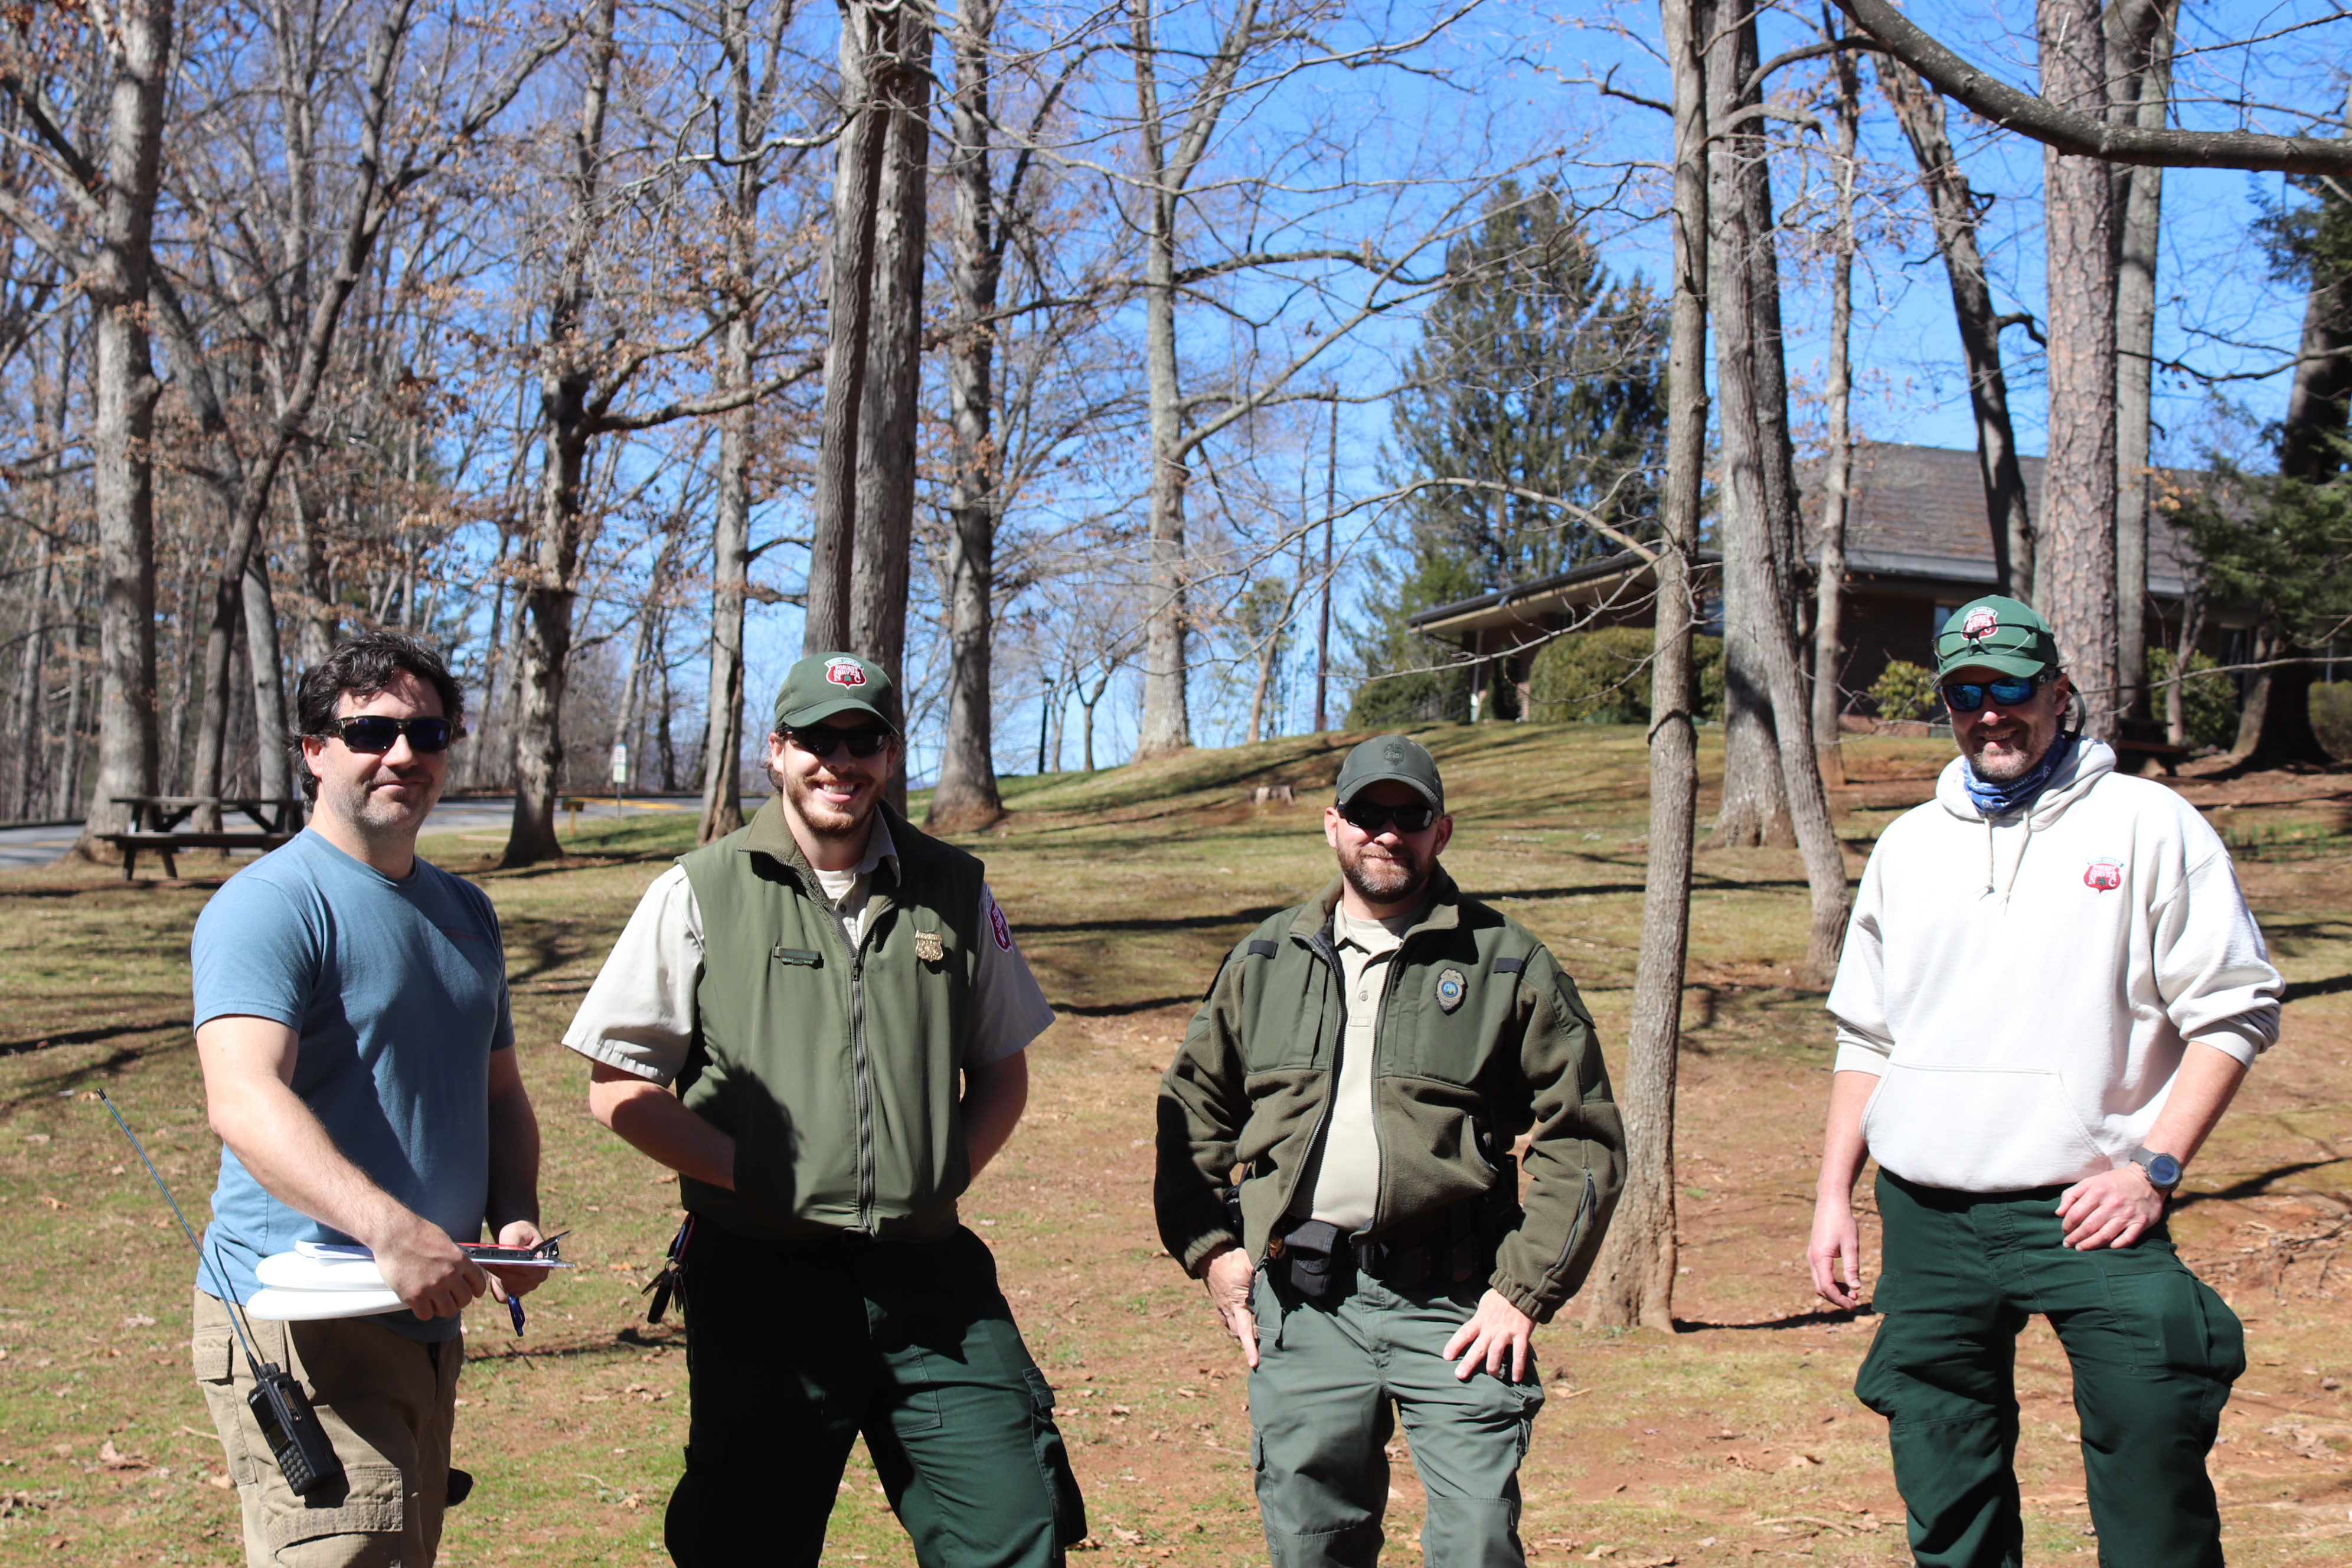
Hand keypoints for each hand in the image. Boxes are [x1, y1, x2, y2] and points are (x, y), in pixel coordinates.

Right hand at [370, 1211, 487, 1320]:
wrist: (394, 1234)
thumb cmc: (417, 1234)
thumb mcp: (445, 1242)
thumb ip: (455, 1258)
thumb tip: (461, 1268)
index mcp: (459, 1260)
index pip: (479, 1281)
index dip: (477, 1290)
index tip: (474, 1293)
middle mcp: (449, 1275)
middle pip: (465, 1300)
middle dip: (459, 1301)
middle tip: (450, 1299)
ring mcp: (433, 1286)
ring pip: (447, 1311)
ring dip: (442, 1309)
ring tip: (435, 1303)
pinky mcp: (415, 1296)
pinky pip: (426, 1315)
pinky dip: (424, 1312)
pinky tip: (420, 1305)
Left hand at [484, 1220, 547, 1302]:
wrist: (520, 1239)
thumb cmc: (520, 1234)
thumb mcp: (516, 1231)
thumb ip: (511, 1240)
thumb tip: (506, 1252)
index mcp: (543, 1260)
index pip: (530, 1268)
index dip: (515, 1267)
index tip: (501, 1262)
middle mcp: (539, 1276)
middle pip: (517, 1281)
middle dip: (500, 1271)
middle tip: (486, 1261)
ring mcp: (530, 1286)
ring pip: (509, 1288)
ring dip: (498, 1277)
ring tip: (493, 1264)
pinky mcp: (519, 1292)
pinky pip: (504, 1297)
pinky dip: (496, 1288)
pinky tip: (495, 1275)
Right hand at [1199, 1243, 1258, 1368]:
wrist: (1209, 1256)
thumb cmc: (1232, 1259)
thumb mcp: (1250, 1263)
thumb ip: (1263, 1274)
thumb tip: (1279, 1280)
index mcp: (1238, 1303)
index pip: (1246, 1330)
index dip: (1251, 1347)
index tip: (1255, 1362)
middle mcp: (1230, 1310)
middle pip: (1240, 1334)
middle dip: (1248, 1349)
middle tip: (1257, 1362)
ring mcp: (1223, 1308)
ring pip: (1234, 1330)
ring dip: (1244, 1338)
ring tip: (1256, 1345)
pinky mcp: (1220, 1305)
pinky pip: (1228, 1322)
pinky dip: (1236, 1328)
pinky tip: (1244, 1329)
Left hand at [1440, 1290, 1534, 1381]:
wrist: (1521, 1290)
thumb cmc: (1500, 1298)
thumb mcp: (1484, 1305)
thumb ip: (1478, 1319)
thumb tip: (1469, 1331)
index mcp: (1480, 1319)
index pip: (1464, 1333)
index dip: (1454, 1345)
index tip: (1446, 1357)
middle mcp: (1491, 1327)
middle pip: (1478, 1347)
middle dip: (1469, 1362)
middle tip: (1460, 1375)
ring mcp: (1506, 1331)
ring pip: (1496, 1351)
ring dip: (1492, 1366)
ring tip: (1491, 1376)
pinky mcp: (1521, 1334)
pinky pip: (1519, 1352)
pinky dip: (1518, 1366)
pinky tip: (1515, 1378)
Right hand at [1809, 1192, 1863, 1308]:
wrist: (1830, 1202)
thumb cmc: (1842, 1222)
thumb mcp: (1851, 1245)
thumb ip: (1852, 1268)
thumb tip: (1856, 1288)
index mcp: (1820, 1258)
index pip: (1827, 1286)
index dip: (1839, 1299)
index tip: (1854, 1305)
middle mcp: (1812, 1259)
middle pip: (1820, 1288)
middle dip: (1836, 1299)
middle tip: (1854, 1304)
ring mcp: (1811, 1256)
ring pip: (1819, 1282)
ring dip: (1834, 1291)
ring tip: (1852, 1294)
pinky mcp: (1815, 1254)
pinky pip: (1820, 1274)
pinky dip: (1831, 1283)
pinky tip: (1845, 1283)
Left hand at [2057, 1164, 2163, 1250]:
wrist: (2147, 1179)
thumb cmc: (2114, 1182)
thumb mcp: (2090, 1181)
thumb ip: (2072, 1195)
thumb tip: (2059, 1213)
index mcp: (2097, 1191)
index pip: (2076, 1213)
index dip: (2067, 1225)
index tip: (2064, 1231)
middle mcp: (2112, 1204)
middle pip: (2089, 1226)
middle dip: (2075, 1237)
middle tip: (2068, 1244)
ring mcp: (2127, 1214)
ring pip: (2105, 1235)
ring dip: (2091, 1244)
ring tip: (2081, 1248)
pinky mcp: (2141, 1222)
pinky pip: (2127, 1239)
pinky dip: (2116, 1245)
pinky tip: (2107, 1247)